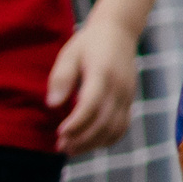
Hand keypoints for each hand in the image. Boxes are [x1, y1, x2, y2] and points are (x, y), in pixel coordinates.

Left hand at [47, 19, 139, 155]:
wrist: (119, 32)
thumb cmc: (89, 43)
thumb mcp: (70, 54)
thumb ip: (61, 78)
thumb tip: (52, 105)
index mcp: (102, 73)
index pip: (91, 105)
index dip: (76, 123)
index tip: (59, 133)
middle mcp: (119, 86)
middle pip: (103, 122)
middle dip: (82, 139)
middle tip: (60, 146)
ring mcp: (127, 95)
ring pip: (114, 128)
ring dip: (93, 143)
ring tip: (71, 149)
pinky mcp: (130, 100)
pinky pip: (123, 126)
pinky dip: (107, 140)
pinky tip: (90, 143)